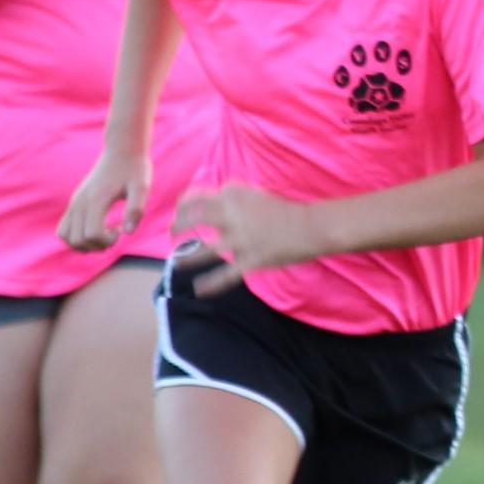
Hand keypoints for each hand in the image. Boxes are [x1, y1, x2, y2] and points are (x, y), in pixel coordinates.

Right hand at [60, 149, 151, 250]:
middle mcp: (80, 201)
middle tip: (113, 234)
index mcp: (95, 199)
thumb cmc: (134, 169)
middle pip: (77, 240)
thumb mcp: (142, 187)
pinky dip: (76, 236)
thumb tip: (128, 232)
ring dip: (84, 244)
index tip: (120, 230)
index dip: (107, 241)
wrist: (121, 151)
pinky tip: (95, 229)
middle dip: (97, 245)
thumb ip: (136, 208)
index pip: (92, 234)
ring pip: (65, 236)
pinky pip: (63, 228)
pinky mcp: (74, 202)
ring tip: (103, 235)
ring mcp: (74, 202)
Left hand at [171, 184, 325, 293]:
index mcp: (232, 196)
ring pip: (205, 250)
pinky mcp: (251, 260)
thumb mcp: (254, 194)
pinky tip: (199, 289)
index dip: (181, 205)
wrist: (311, 226)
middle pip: (193, 220)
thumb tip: (210, 204)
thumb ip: (231, 198)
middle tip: (172, 234)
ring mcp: (241, 239)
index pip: (195, 197)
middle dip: (178, 227)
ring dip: (188, 258)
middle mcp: (232, 215)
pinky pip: (226, 275)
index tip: (178, 212)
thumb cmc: (284, 211)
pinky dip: (211, 284)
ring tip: (176, 264)